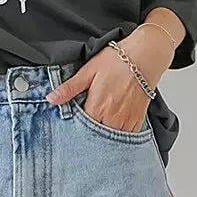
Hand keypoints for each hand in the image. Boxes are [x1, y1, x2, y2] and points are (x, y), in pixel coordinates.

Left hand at [44, 26, 173, 131]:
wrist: (145, 55)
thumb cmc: (117, 61)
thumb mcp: (88, 71)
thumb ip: (69, 88)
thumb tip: (50, 99)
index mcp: (96, 108)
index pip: (80, 130)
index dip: (74, 130)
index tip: (70, 131)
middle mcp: (112, 118)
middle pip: (95, 137)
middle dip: (88, 136)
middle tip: (84, 131)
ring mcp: (126, 121)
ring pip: (111, 140)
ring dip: (103, 138)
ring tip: (97, 131)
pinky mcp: (137, 120)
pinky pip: (126, 137)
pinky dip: (118, 137)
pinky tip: (112, 129)